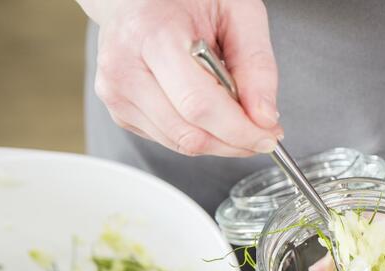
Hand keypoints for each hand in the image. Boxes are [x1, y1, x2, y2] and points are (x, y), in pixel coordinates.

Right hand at [79, 0, 281, 155]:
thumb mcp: (237, 12)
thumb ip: (257, 63)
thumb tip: (264, 117)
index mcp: (152, 35)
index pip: (199, 105)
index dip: (240, 130)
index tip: (268, 136)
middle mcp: (124, 67)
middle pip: (190, 133)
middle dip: (235, 141)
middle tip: (261, 134)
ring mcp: (116, 93)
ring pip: (181, 143)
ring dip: (220, 141)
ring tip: (235, 115)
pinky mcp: (119, 111)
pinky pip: (170, 140)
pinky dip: (199, 134)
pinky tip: (207, 109)